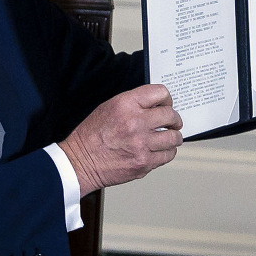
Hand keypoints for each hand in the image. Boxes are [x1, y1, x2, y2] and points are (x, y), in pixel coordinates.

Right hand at [58, 84, 181, 195]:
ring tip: (170, 137)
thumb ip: (133, 104)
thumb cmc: (91, 136)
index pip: (160, 92)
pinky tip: (161, 150)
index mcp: (126, 105)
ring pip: (173, 137)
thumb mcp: (108, 107)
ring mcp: (141, 144)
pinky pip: (168, 155)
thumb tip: (156, 105)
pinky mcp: (144, 162)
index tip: (166, 105)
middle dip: (174, 119)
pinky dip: (167, 152)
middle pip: (170, 116)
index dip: (166, 99)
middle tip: (172, 122)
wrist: (81, 162)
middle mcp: (135, 123)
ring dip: (174, 136)